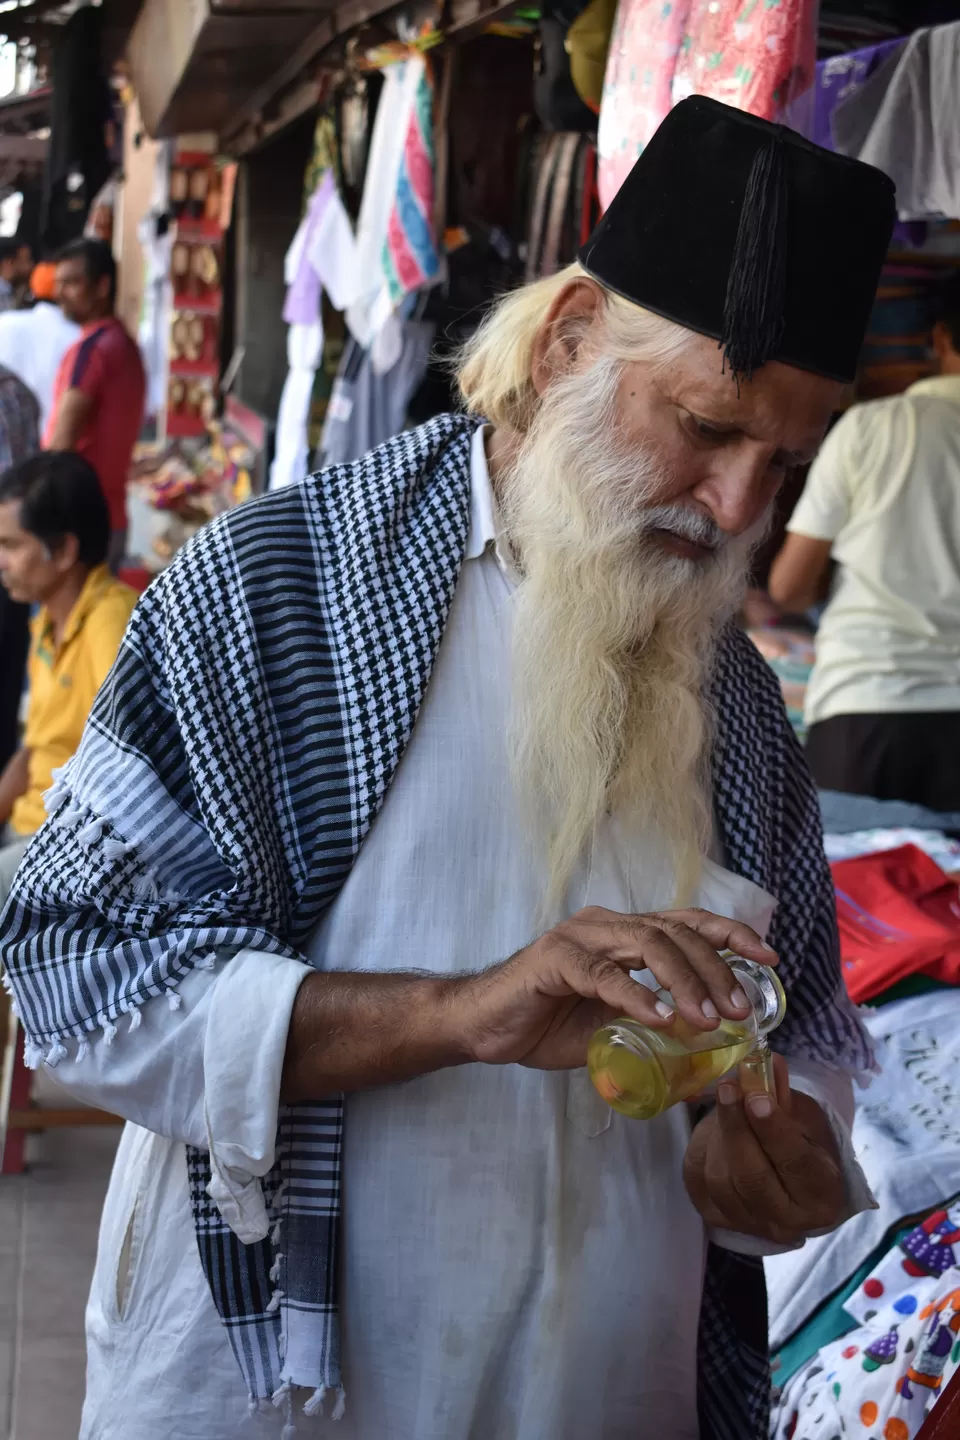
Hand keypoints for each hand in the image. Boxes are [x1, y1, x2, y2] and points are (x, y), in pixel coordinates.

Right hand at [455, 906, 775, 1070]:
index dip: (730, 934)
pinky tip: (660, 1019)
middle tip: (739, 1008)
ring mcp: (578, 939)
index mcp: (623, 934)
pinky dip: (635, 996)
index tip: (769, 955)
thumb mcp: (612, 1027)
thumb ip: (652, 1026)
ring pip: (646, 943)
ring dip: (684, 980)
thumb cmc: (546, 1023)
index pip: (687, 922)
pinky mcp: (553, 962)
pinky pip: (603, 975)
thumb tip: (705, 1052)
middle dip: (716, 967)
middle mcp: (605, 926)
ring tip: (708, 1016)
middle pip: (674, 931)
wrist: (482, 1028)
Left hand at [682, 1054, 845, 1243]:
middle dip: (737, 1129)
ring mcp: (748, 1224)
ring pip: (721, 1179)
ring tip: (725, 1100)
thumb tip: (770, 1062)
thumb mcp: (805, 1120)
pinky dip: (702, 1145)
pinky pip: (697, 1178)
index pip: (797, 1165)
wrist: (786, 1179)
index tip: (757, 1099)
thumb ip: (784, 1097)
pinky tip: (714, 1126)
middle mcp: (788, 1222)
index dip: (774, 1131)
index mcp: (822, 1197)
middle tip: (729, 1088)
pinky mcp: (715, 1216)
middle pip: (753, 1177)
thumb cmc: (803, 1143)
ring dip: (719, 1133)